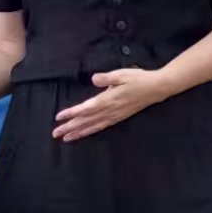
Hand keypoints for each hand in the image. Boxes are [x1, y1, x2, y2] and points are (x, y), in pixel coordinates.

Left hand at [52, 69, 167, 141]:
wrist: (156, 88)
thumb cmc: (138, 79)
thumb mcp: (122, 74)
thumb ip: (107, 78)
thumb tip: (94, 79)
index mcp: (108, 100)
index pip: (86, 108)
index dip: (72, 113)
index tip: (59, 117)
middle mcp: (109, 110)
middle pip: (86, 120)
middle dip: (70, 127)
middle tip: (55, 134)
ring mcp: (114, 115)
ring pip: (93, 126)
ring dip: (78, 132)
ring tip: (66, 138)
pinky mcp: (119, 117)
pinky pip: (101, 126)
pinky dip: (91, 131)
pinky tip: (84, 134)